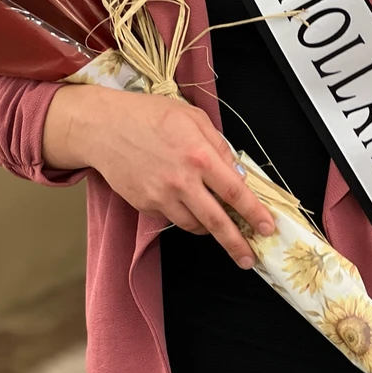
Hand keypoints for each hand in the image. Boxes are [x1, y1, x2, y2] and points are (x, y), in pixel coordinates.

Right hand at [46, 85, 275, 267]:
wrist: (104, 127)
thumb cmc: (149, 115)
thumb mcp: (192, 117)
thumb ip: (218, 145)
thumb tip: (235, 171)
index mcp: (199, 155)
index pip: (235, 192)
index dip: (254, 213)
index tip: (267, 227)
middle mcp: (183, 181)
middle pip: (217, 222)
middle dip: (237, 243)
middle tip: (249, 258)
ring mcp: (162, 197)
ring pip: (194, 225)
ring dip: (209, 229)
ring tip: (217, 225)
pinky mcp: (145, 205)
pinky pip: (172, 218)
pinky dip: (184, 216)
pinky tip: (184, 203)